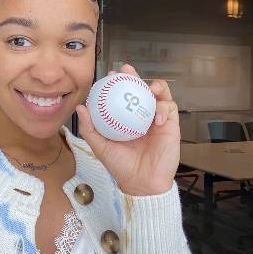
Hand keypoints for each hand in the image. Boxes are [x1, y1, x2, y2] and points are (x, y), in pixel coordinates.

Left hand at [76, 64, 179, 195]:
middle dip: (136, 76)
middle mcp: (141, 116)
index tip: (111, 75)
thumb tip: (80, 108)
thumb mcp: (100, 146)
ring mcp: (157, 120)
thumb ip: (90, 128)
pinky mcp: (171, 126)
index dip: (118, 83)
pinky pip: (170, 108)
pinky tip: (157, 118)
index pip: (123, 96)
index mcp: (125, 119)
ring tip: (150, 88)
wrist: (141, 182)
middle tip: (127, 71)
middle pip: (141, 89)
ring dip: (157, 86)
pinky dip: (164, 109)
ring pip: (160, 94)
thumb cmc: (120, 165)